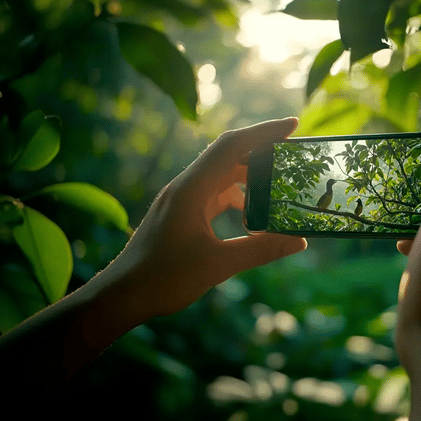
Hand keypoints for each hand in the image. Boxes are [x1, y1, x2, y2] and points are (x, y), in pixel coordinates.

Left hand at [94, 118, 307, 320]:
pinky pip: (215, 196)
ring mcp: (182, 200)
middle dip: (263, 156)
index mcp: (191, 189)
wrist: (121, 296)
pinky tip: (251, 221)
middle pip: (229, 157)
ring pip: (223, 178)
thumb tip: (299, 242)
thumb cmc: (162, 279)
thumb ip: (260, 250)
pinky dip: (237, 201)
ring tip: (278, 195)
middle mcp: (186, 188)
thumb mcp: (217, 265)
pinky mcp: (182, 215)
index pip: (231, 146)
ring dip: (250, 183)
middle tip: (294, 161)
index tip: (292, 124)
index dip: (263, 132)